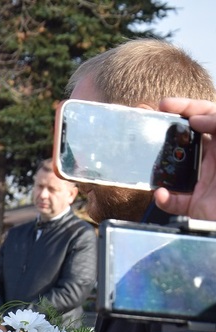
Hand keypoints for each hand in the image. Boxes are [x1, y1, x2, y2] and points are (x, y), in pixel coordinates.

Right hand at [154, 98, 215, 220]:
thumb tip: (196, 120)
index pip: (205, 117)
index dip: (185, 107)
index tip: (164, 105)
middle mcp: (213, 160)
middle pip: (184, 140)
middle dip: (163, 132)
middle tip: (143, 124)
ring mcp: (203, 183)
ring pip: (173, 169)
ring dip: (157, 166)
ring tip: (144, 158)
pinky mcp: (195, 206)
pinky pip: (173, 200)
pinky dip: (164, 198)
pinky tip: (163, 193)